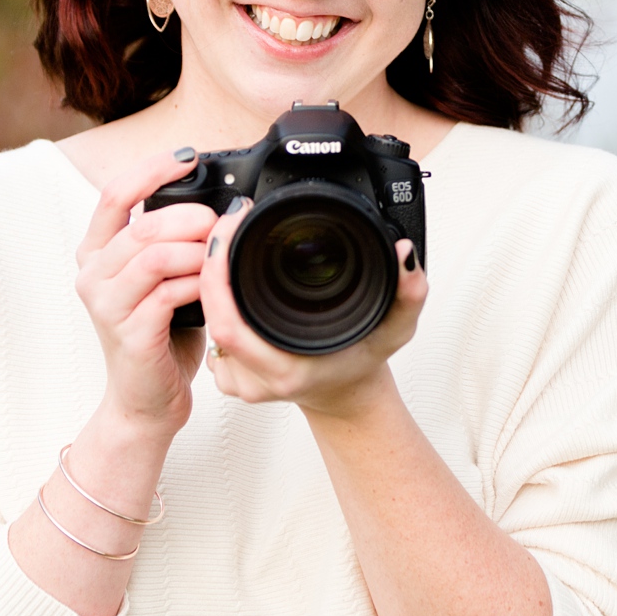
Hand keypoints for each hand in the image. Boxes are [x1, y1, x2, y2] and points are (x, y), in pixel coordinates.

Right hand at [74, 150, 219, 428]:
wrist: (147, 401)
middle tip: (220, 222)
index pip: (114, 193)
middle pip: (141, 224)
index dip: (151, 169)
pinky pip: (166, 293)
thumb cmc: (160, 336)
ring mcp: (105, 305)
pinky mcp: (128, 333)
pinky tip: (212, 287)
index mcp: (97, 252)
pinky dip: (197, 283)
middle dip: (188, 216)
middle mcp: (92, 274)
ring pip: (152, 255)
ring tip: (218, 256)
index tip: (188, 157)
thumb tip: (216, 206)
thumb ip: (171, 242)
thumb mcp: (160, 278)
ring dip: (195, 250)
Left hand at [197, 199, 428, 418]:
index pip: (230, 323)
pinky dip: (212, 300)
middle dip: (211, 263)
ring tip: (226, 239)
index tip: (231, 228)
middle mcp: (258, 378)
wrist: (346, 393)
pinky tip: (225, 278)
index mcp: (288, 368)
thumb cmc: (363, 361)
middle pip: (211, 317)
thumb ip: (409, 292)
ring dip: (210, 280)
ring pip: (206, 323)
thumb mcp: (396, 328)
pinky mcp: (228, 373)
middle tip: (228, 222)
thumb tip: (406, 253)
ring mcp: (240, 380)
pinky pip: (208, 333)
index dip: (218, 275)